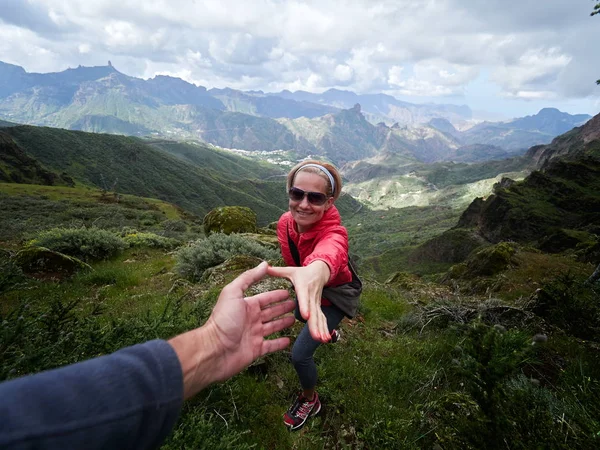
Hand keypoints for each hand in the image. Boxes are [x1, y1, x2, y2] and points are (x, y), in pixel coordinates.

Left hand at [169, 261, 295, 399]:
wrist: (215, 349)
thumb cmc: (223, 319)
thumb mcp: (234, 292)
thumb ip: (248, 278)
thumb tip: (264, 264)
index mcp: (246, 305)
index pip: (266, 298)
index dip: (277, 295)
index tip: (289, 291)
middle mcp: (251, 319)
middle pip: (271, 312)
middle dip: (283, 307)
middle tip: (296, 305)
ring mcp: (254, 335)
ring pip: (273, 327)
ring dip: (283, 323)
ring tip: (294, 319)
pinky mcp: (256, 350)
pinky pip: (271, 345)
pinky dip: (280, 343)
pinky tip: (289, 340)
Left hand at [267, 261, 331, 342]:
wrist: (320, 272)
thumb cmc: (303, 273)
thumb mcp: (290, 270)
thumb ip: (277, 271)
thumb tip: (265, 266)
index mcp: (303, 288)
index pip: (304, 298)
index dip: (305, 307)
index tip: (306, 316)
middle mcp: (311, 298)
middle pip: (313, 313)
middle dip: (314, 325)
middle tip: (316, 337)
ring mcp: (316, 304)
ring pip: (319, 318)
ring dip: (321, 329)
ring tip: (323, 340)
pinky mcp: (318, 309)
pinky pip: (321, 319)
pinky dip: (324, 329)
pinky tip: (325, 339)